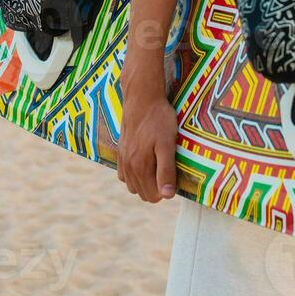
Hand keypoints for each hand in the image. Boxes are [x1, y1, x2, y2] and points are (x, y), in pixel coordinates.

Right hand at [117, 73, 178, 203]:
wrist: (141, 98)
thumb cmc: (158, 120)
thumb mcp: (167, 144)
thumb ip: (166, 170)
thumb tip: (166, 196)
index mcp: (140, 167)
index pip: (153, 197)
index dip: (166, 190)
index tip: (174, 174)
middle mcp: (128, 166)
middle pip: (143, 193)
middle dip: (156, 187)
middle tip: (167, 168)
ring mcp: (122, 159)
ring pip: (132, 185)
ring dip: (145, 182)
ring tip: (157, 165)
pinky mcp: (120, 150)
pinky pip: (123, 174)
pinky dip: (134, 174)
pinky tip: (144, 162)